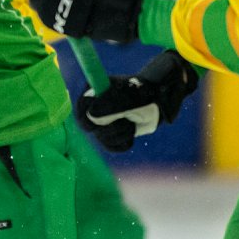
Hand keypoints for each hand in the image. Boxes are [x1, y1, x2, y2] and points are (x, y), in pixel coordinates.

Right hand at [76, 50, 199, 151]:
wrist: (158, 98)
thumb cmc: (141, 92)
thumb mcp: (126, 95)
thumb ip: (108, 104)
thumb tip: (90, 114)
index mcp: (92, 93)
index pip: (80, 109)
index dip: (87, 117)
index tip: (98, 119)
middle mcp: (94, 109)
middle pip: (89, 127)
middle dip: (108, 127)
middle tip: (124, 122)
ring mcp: (103, 123)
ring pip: (103, 138)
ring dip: (120, 133)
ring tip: (132, 122)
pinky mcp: (113, 136)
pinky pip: (113, 147)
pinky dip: (124, 141)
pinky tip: (132, 130)